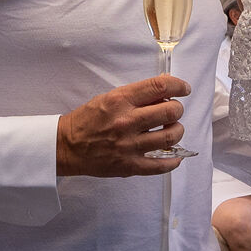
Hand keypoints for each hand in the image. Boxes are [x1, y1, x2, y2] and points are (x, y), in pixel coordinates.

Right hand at [56, 75, 189, 177]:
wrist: (67, 146)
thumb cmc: (87, 120)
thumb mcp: (109, 97)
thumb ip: (137, 93)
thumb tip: (164, 86)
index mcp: (120, 100)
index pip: (159, 86)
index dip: (178, 85)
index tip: (183, 89)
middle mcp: (126, 121)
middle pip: (170, 111)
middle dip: (176, 109)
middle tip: (172, 111)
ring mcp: (129, 145)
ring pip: (170, 137)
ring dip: (176, 131)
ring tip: (171, 130)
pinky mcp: (129, 165)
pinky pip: (160, 165)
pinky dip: (173, 161)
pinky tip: (174, 156)